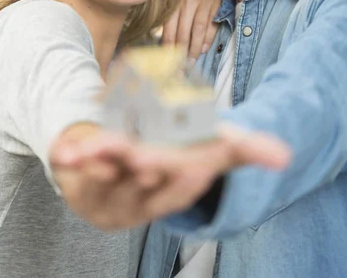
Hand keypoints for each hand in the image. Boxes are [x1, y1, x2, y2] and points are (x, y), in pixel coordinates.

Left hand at [50, 123, 290, 229]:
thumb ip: (243, 149)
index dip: (184, 175)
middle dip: (146, 169)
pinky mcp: (82, 183)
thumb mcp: (206, 151)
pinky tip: (61, 152)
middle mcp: (142, 195)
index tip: (188, 165)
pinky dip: (70, 159)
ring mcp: (109, 191)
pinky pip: (75, 173)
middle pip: (145, 181)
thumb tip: (285, 155)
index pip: (183, 183)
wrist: (118, 171)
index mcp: (173, 188)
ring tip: (97, 150)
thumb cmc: (169, 156)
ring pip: (108, 178)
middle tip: (144, 159)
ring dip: (103, 163)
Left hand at [162, 0, 224, 59]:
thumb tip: (164, 44)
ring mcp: (204, 2)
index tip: (167, 62)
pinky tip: (203, 48)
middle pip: (183, 32)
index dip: (168, 48)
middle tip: (179, 68)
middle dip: (181, 53)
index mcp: (174, 1)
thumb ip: (170, 18)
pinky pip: (212, 26)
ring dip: (194, 49)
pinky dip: (207, 39)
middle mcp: (188, 1)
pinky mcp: (218, 3)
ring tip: (191, 61)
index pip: (169, 29)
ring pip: (198, 31)